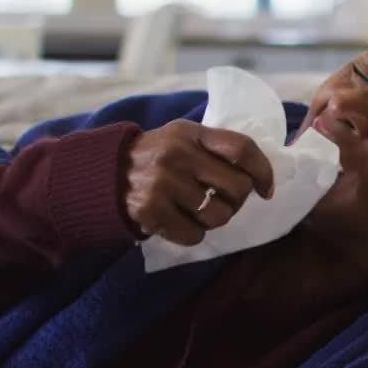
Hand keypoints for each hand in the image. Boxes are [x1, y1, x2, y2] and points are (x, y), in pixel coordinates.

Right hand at [121, 120, 274, 244]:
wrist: (101, 174)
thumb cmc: (155, 158)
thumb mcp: (182, 138)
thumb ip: (216, 148)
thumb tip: (261, 178)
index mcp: (190, 132)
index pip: (242, 148)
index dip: (263, 171)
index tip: (265, 189)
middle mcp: (177, 154)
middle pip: (238, 187)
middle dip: (237, 200)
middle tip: (222, 201)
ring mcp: (163, 182)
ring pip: (220, 215)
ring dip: (215, 219)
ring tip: (198, 211)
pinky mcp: (150, 210)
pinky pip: (195, 235)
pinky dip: (193, 234)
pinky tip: (179, 222)